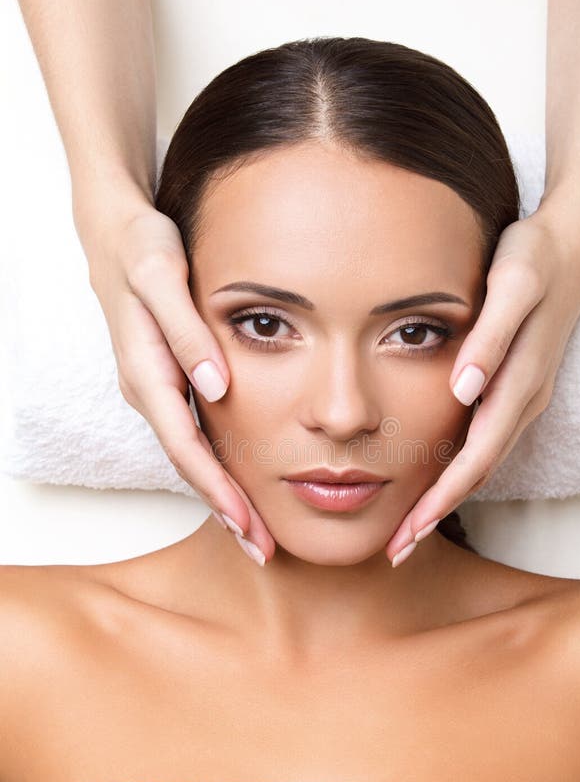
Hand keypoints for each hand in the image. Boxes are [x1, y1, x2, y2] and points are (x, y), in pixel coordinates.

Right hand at [77, 196, 275, 563]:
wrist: (115, 233)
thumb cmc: (143, 248)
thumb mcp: (162, 276)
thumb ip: (186, 330)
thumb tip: (215, 386)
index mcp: (147, 373)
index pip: (186, 447)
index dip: (218, 490)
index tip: (249, 526)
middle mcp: (149, 391)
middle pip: (190, 464)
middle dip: (225, 509)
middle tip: (263, 548)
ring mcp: (156, 390)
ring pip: (191, 454)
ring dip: (222, 494)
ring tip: (257, 529)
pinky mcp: (166, 382)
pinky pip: (192, 434)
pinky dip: (216, 464)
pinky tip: (239, 480)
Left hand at [385, 189, 579, 565]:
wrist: (575, 245)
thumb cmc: (535, 258)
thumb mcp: (513, 285)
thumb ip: (491, 338)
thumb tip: (464, 390)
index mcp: (519, 383)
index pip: (475, 458)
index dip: (441, 499)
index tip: (409, 532)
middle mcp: (523, 400)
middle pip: (477, 473)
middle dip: (436, 514)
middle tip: (397, 550)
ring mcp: (522, 398)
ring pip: (482, 463)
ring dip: (445, 499)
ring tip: (409, 528)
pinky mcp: (516, 389)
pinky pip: (485, 443)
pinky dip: (458, 471)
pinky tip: (434, 480)